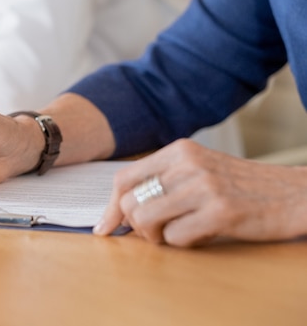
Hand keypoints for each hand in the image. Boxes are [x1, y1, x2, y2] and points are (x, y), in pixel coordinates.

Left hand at [95, 139, 306, 246]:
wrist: (295, 194)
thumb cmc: (240, 186)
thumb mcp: (199, 169)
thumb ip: (162, 181)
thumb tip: (119, 211)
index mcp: (179, 150)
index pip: (124, 178)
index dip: (110, 207)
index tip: (105, 228)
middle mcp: (188, 163)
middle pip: (130, 202)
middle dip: (136, 226)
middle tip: (156, 233)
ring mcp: (204, 186)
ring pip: (146, 219)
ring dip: (155, 237)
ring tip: (177, 234)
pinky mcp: (221, 211)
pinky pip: (175, 237)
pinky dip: (183, 244)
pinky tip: (204, 235)